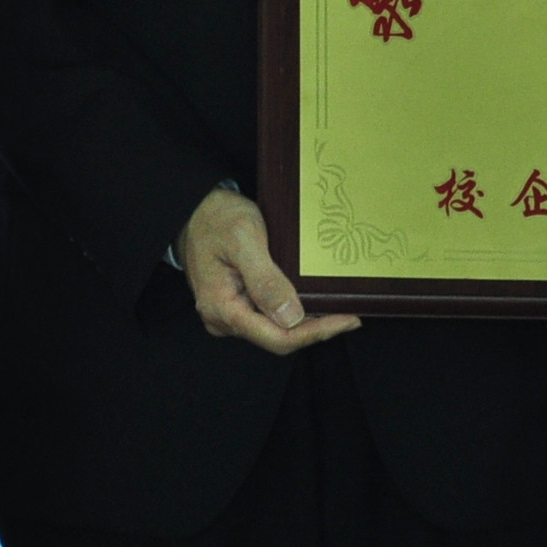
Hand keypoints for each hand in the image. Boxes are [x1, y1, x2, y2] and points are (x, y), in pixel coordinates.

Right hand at [177, 187, 359, 355]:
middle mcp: (223, 319)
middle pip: (278, 337)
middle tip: (351, 313)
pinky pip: (268, 316)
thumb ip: (265, 280)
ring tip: (339, 308)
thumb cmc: (216, 218)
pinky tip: (314, 300)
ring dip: (307, 321)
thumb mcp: (244, 239)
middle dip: (316, 328)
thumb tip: (291, 317)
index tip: (347, 319)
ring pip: (274, 329)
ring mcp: (229, 314)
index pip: (276, 337)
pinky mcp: (236, 304)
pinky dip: (294, 311)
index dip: (315, 333)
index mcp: (222, 309)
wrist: (194, 208)